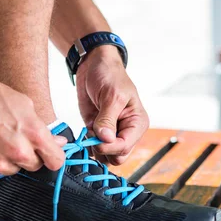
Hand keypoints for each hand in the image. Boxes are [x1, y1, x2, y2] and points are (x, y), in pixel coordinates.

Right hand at [0, 72, 66, 174]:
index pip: (56, 161)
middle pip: (34, 166)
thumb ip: (42, 128)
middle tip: (14, 137)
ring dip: (8, 159)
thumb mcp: (24, 104)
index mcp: (33, 134)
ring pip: (12, 169)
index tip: (49, 155)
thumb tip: (58, 143)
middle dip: (29, 155)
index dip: (53, 157)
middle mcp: (16, 151)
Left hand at [76, 46, 148, 164]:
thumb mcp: (111, 95)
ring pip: (105, 156)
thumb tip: (105, 139)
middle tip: (92, 135)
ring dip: (93, 147)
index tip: (96, 138)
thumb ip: (107, 119)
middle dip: (102, 150)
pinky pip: (93, 148)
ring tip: (88, 130)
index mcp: (136, 123)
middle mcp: (126, 131)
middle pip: (117, 156)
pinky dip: (86, 144)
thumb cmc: (109, 75)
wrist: (94, 65)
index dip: (109, 147)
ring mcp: (111, 133)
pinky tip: (84, 130)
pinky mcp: (97, 131)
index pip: (125, 146)